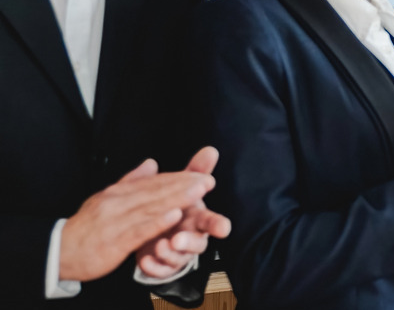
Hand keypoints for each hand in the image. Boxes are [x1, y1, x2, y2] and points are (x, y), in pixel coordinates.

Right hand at [59, 160, 214, 281]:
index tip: (201, 174)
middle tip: (208, 180)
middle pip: (156, 192)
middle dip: (184, 185)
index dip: (178, 178)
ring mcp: (116, 221)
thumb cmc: (87, 227)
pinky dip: (157, 222)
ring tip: (198, 192)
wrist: (60, 250)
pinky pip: (139, 230)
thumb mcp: (107, 199)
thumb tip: (151, 163)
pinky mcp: (115, 241)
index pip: (153, 183)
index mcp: (119, 192)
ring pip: (151, 207)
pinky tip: (174, 215)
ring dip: (176, 198)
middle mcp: (119, 203)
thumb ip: (131, 181)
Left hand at [135, 147, 232, 278]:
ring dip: (169, 254)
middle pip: (198, 244)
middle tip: (177, 239)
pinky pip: (160, 270)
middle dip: (189, 243)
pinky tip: (144, 259)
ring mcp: (177, 253)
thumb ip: (196, 171)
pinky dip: (153, 266)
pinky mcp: (162, 265)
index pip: (211, 221)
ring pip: (179, 259)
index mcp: (196, 218)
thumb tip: (210, 150)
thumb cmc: (175, 207)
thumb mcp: (183, 187)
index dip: (218, 225)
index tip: (223, 229)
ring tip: (159, 245)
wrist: (155, 230)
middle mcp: (190, 236)